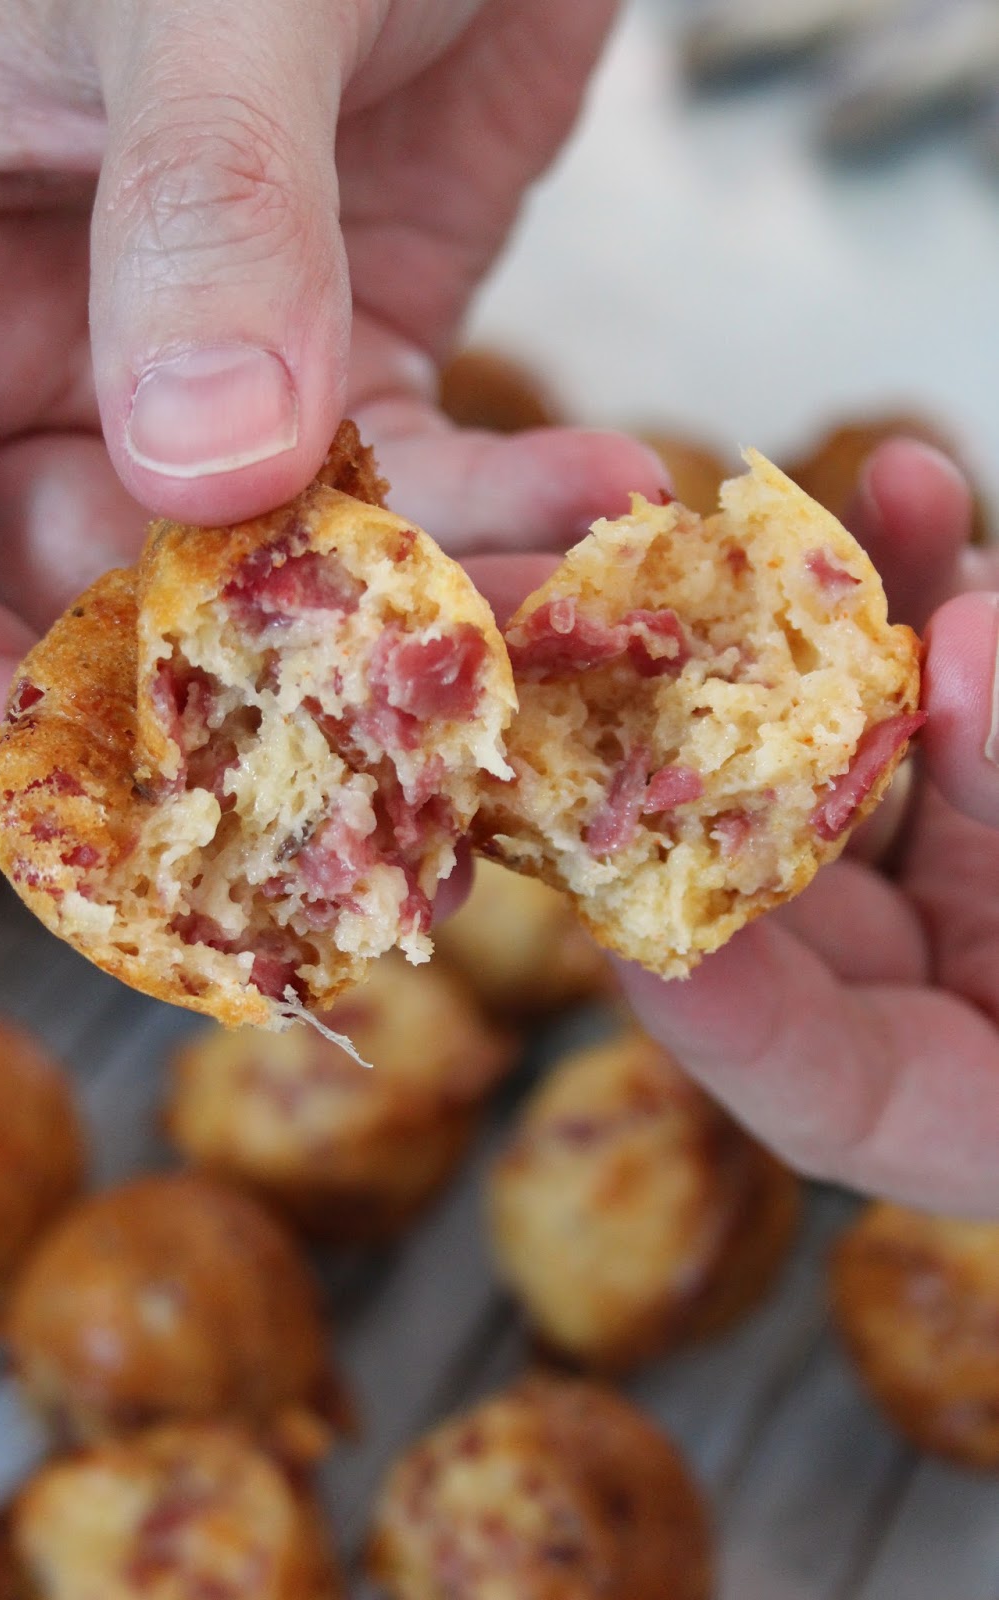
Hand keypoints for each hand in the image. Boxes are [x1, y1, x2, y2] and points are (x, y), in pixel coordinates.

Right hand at [0, 0, 668, 785]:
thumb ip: (199, 209)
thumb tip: (207, 465)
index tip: (41, 755)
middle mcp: (32, 329)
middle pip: (80, 570)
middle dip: (223, 663)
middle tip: (359, 720)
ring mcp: (197, 362)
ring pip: (269, 558)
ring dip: (407, 605)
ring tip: (541, 618)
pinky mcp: (347, 364)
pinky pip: (411, 484)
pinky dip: (508, 504)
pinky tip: (604, 490)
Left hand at [616, 437, 998, 1214]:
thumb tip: (969, 647)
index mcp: (978, 1110)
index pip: (826, 1094)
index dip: (738, 1027)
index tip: (650, 936)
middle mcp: (946, 1000)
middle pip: (800, 905)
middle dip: (741, 777)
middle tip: (679, 662)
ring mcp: (963, 887)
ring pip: (858, 768)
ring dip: (840, 641)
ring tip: (863, 514)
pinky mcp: (989, 790)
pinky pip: (941, 700)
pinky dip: (933, 604)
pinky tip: (918, 496)